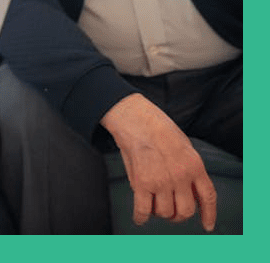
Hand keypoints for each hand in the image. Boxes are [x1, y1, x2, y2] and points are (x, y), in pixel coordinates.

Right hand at [101, 93, 217, 230]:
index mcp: (194, 165)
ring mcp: (161, 181)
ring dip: (158, 212)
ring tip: (152, 205)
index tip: (207, 226)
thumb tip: (190, 190)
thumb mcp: (184, 144)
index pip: (208, 197)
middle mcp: (181, 176)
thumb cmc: (156, 125)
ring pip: (164, 212)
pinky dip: (141, 217)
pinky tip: (139, 217)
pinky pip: (143, 209)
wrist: (133, 115)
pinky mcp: (141, 182)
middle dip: (177, 214)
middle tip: (170, 211)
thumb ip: (190, 168)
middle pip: (185, 211)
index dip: (209, 215)